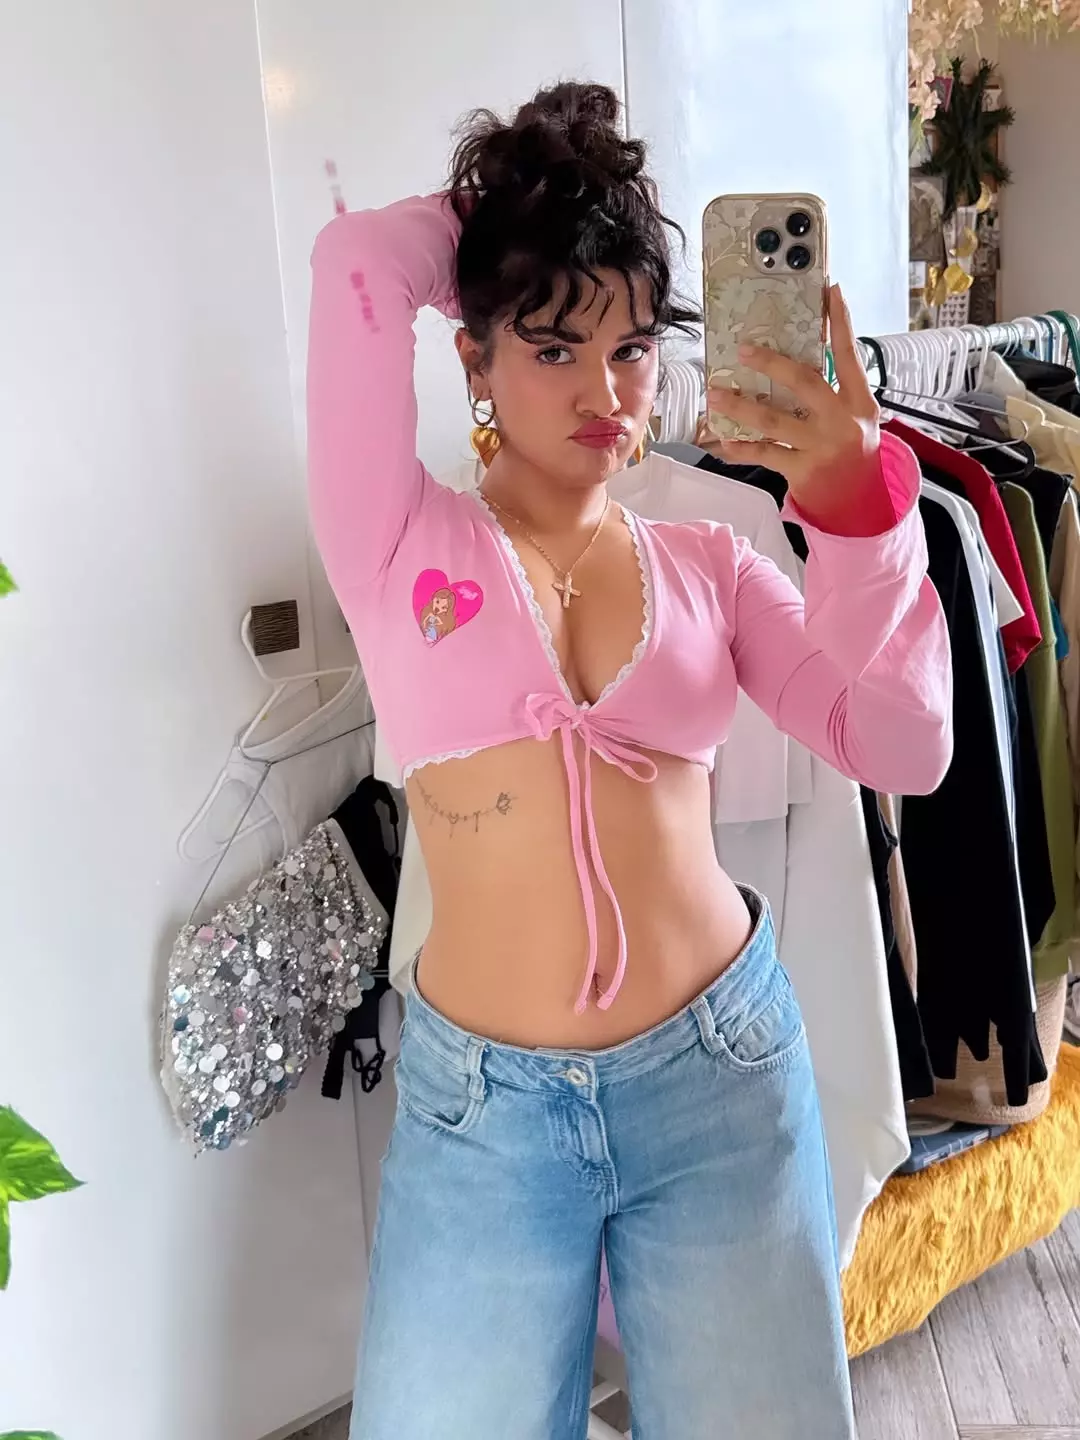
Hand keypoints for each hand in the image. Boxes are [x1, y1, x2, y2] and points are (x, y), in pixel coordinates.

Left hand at [697, 284, 882, 520]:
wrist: (858, 501)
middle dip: (771, 364)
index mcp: (859, 401)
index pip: (850, 355)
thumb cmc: (852, 450)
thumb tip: (798, 357)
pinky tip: (724, 441)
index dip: (842, 323)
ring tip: (716, 396)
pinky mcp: (803, 470)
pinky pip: (765, 454)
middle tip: (743, 350)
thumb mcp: (856, 416)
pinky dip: (742, 448)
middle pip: (804, 382)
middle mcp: (842, 421)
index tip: (830, 291)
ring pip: (774, 421)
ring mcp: (822, 447)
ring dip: (741, 407)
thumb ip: (836, 389)